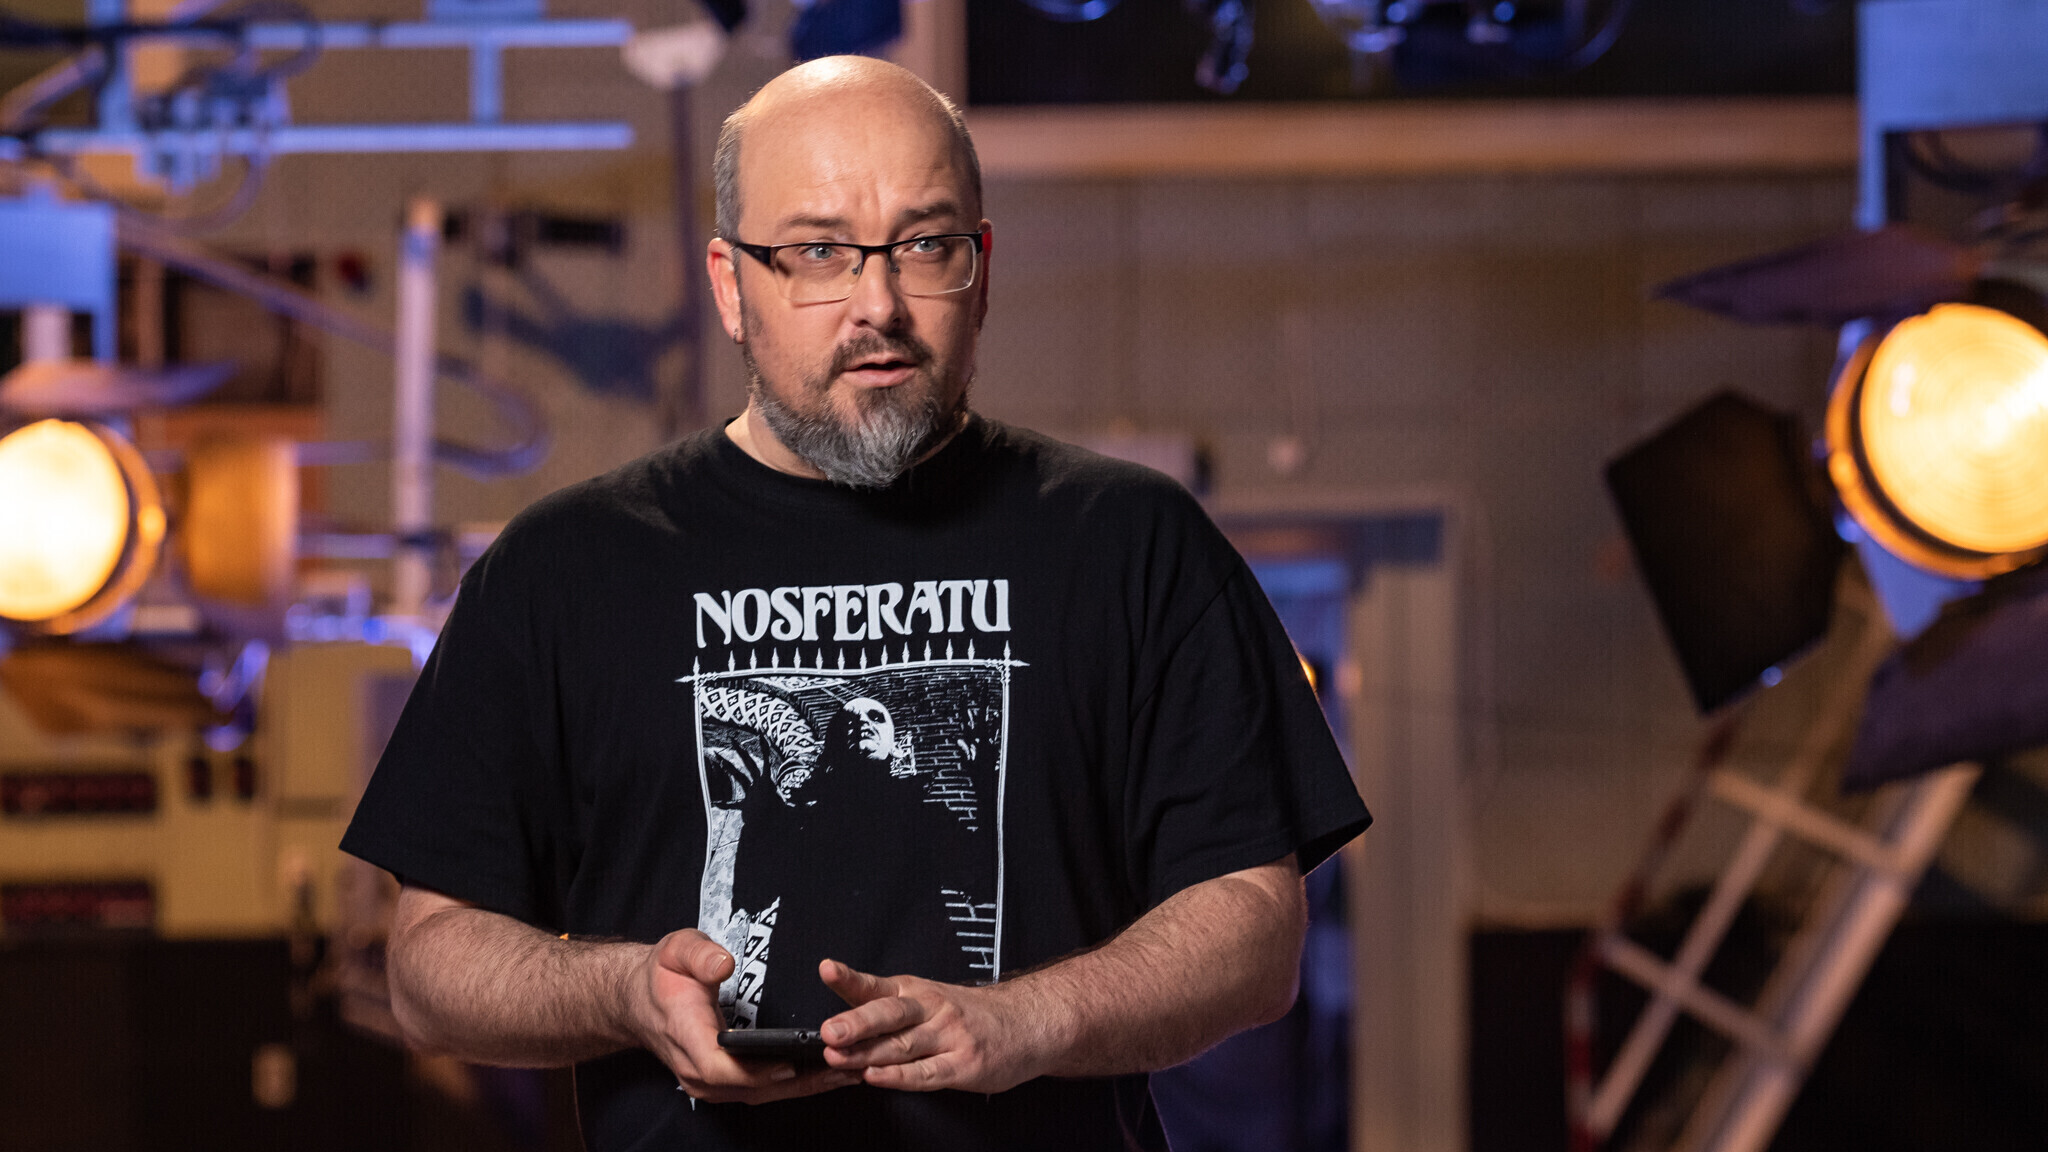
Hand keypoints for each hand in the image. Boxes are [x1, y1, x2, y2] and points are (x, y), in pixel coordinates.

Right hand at [629, 929, 858, 1103]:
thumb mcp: (676, 950)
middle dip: (799, 1082)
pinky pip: (758, 1091)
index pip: (718, 1066)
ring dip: (803, 1087)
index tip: (792, 1063)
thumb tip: (724, 965)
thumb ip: (699, 955)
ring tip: (848, 1072)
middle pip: (750, 1088)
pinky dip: (792, 1085)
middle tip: (846, 1067)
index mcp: (685, 1035)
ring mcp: (707, 1083)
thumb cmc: (663, 975)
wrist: (640, 1001)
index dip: (756, 1070)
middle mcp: (695, 1070)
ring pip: (758, 1094)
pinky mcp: (719, 1084)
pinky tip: (823, 1075)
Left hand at [817, 959, 1056, 1092]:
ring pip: (902, 1045)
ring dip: (867, 1053)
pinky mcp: (964, 1064)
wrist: (1026, 1023)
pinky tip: (877, 1077)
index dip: (850, 978)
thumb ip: (886, 1017)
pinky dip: (899, 1076)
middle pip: (889, 1014)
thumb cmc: (969, 1015)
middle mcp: (931, 1009)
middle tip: (829, 1031)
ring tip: (839, 1058)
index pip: (877, 985)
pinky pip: (927, 1073)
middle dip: (855, 1022)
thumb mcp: (928, 1001)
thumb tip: (837, 1034)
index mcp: (915, 992)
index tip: (828, 970)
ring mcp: (949, 1037)